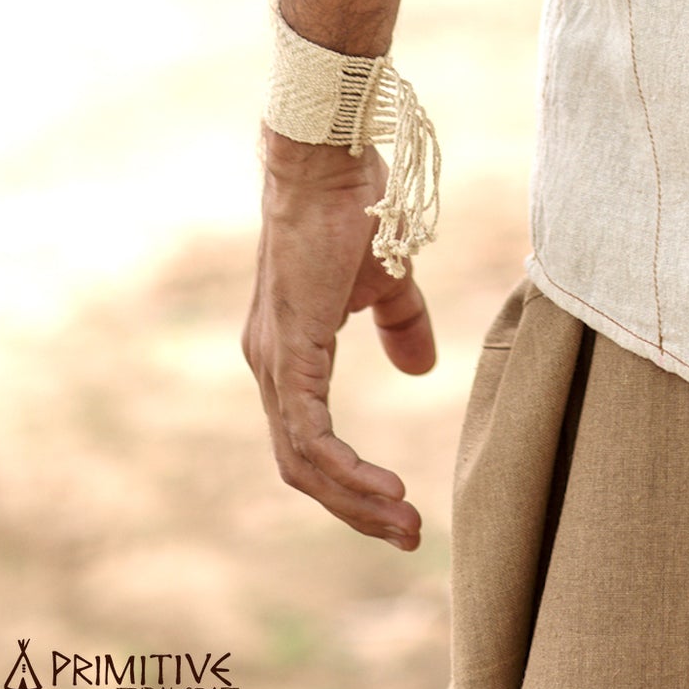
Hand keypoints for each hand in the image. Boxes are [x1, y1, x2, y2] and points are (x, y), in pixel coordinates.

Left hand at [242, 128, 437, 547]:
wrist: (329, 156)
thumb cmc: (354, 206)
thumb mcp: (386, 279)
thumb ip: (400, 324)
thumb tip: (420, 371)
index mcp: (286, 352)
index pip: (308, 440)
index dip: (349, 479)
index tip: (398, 504)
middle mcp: (268, 365)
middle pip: (300, 465)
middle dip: (354, 507)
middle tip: (406, 532)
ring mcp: (273, 360)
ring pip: (302, 460)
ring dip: (354, 499)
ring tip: (404, 521)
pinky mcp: (289, 349)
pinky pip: (308, 432)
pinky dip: (344, 469)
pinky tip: (383, 486)